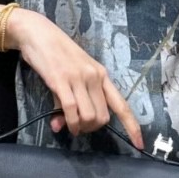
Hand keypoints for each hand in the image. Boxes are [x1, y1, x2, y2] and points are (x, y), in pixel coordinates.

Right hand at [6, 9, 144, 148]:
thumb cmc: (57, 54)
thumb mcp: (72, 75)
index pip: (122, 105)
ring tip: (70, 125)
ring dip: (80, 127)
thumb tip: (65, 127)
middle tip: (79, 127)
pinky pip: (71, 110)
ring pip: (89, 116)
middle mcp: (94, 77)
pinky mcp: (61, 80)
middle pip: (103, 116)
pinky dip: (69, 123)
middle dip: (92, 128)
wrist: (38, 34)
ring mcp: (79, 78)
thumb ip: (73, 101)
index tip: (139, 144)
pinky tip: (62, 125)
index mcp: (102, 75)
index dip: (132, 126)